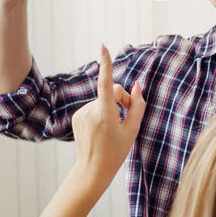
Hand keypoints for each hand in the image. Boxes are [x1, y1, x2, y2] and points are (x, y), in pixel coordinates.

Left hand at [71, 45, 145, 187]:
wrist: (93, 169)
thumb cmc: (116, 151)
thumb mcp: (132, 129)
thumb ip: (137, 105)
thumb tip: (137, 85)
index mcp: (105, 114)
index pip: (107, 84)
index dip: (106, 64)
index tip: (103, 47)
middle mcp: (90, 111)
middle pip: (112, 92)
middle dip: (123, 99)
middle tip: (128, 117)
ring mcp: (81, 113)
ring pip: (103, 99)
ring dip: (112, 107)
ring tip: (114, 127)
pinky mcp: (77, 116)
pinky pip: (95, 106)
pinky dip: (102, 112)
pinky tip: (103, 128)